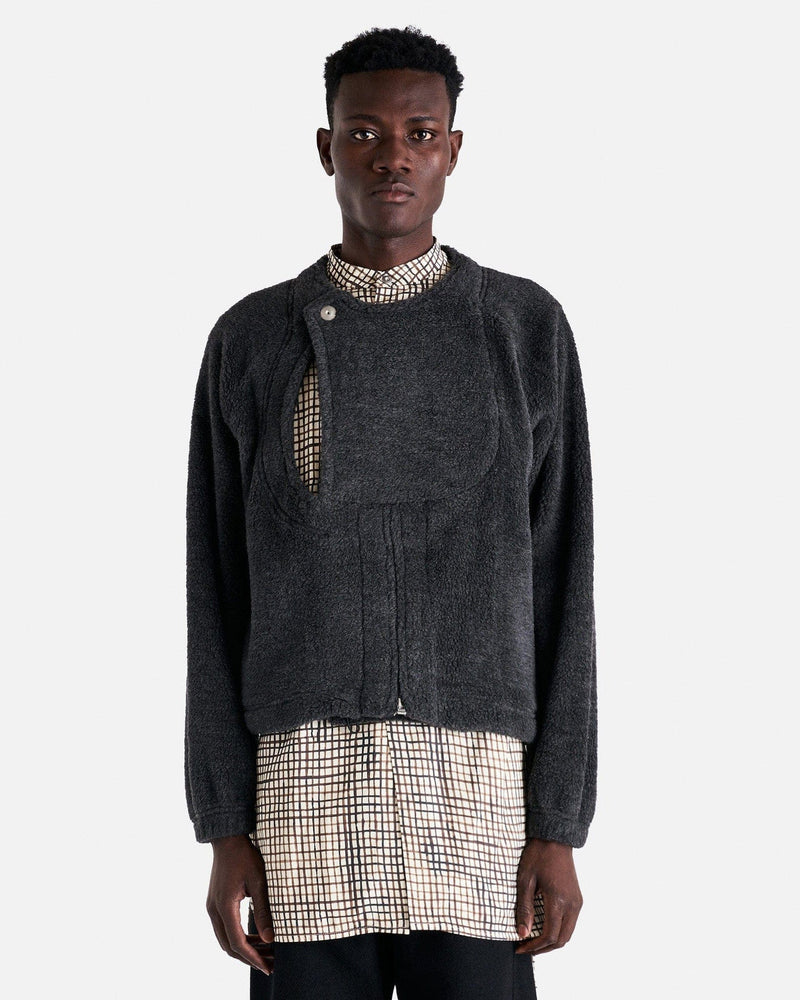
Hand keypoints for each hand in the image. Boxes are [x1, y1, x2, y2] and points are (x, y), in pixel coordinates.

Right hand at [206, 834, 274, 975]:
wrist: (227, 839)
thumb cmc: (245, 856)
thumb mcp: (260, 881)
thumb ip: (264, 911)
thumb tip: (270, 938)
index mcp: (224, 907)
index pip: (237, 943)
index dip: (253, 957)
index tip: (267, 967)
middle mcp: (214, 910)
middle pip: (229, 946)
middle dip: (249, 957)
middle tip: (270, 964)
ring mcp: (212, 907)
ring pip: (225, 939)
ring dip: (244, 948)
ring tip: (266, 952)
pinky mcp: (215, 903)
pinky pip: (225, 928)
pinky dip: (239, 936)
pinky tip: (255, 936)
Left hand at [514, 836, 582, 954]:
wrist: (555, 839)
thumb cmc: (538, 856)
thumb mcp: (525, 880)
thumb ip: (524, 908)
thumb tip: (522, 933)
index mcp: (558, 900)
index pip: (549, 935)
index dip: (534, 946)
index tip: (520, 948)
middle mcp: (572, 904)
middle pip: (561, 940)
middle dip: (543, 949)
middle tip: (526, 948)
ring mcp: (577, 902)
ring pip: (568, 934)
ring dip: (552, 942)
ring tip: (534, 942)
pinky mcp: (578, 899)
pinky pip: (570, 923)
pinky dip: (559, 932)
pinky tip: (544, 929)